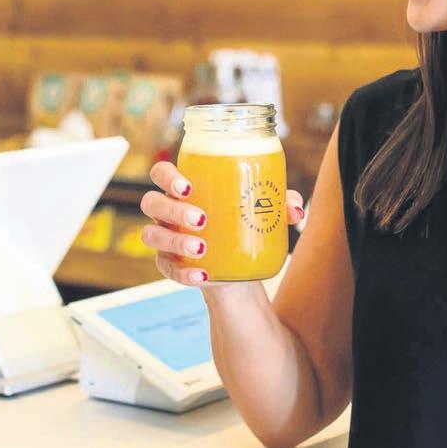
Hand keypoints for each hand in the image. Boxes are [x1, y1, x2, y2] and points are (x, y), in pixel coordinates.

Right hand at [140, 161, 305, 286]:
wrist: (239, 267)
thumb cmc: (245, 224)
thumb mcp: (264, 212)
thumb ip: (281, 204)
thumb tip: (295, 209)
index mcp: (185, 189)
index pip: (161, 173)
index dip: (167, 176)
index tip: (188, 186)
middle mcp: (168, 211)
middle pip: (151, 202)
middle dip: (172, 209)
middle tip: (200, 219)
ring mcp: (165, 239)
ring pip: (152, 235)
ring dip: (175, 241)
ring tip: (202, 248)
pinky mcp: (169, 265)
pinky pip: (166, 268)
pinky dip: (183, 273)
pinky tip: (202, 275)